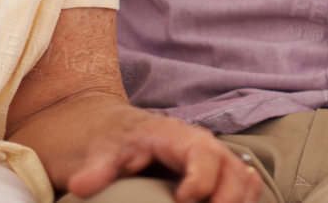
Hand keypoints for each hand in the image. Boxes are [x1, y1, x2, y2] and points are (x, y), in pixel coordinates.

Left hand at [63, 112, 260, 202]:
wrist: (120, 132)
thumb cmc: (114, 141)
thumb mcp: (101, 152)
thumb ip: (97, 169)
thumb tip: (82, 186)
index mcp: (178, 137)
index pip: (203, 153)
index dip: (200, 180)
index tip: (182, 200)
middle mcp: (204, 146)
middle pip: (234, 170)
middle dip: (227, 199)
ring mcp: (215, 161)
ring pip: (245, 180)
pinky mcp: (218, 175)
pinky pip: (245, 187)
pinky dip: (243, 202)